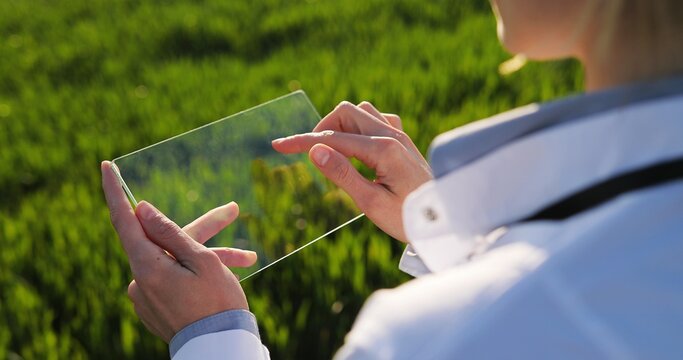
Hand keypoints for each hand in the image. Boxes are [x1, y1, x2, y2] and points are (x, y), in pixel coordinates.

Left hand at [101, 161, 254, 341]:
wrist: (221, 349)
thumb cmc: (217, 304)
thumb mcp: (202, 261)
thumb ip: (170, 232)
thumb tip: (141, 209)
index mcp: (147, 267)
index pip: (124, 220)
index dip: (115, 191)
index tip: (106, 167)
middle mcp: (140, 281)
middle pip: (165, 241)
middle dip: (202, 228)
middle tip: (232, 211)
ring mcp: (146, 296)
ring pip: (175, 261)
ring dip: (208, 256)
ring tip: (246, 258)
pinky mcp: (155, 306)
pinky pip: (173, 278)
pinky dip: (196, 272)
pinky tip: (228, 272)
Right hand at [272, 101, 431, 241]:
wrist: (445, 222)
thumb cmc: (408, 219)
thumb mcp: (371, 203)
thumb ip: (342, 174)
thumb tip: (315, 151)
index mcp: (383, 150)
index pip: (333, 138)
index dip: (303, 142)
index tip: (279, 146)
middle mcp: (392, 135)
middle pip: (346, 112)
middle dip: (323, 129)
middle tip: (313, 156)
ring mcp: (400, 135)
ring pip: (361, 112)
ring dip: (341, 126)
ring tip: (334, 154)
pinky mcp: (403, 141)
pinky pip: (376, 119)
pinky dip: (359, 128)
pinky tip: (357, 149)